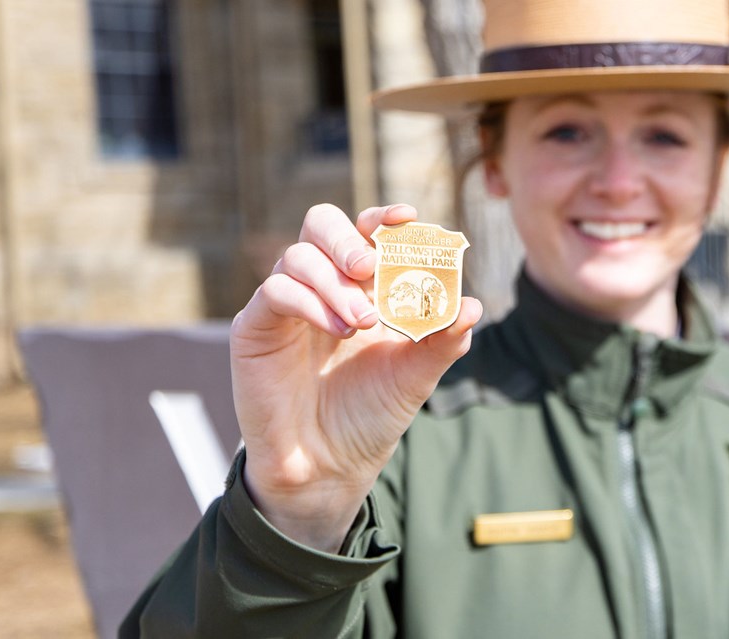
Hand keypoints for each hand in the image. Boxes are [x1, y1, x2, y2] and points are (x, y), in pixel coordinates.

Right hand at [230, 203, 481, 550]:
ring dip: (335, 281)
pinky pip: (274, 292)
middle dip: (349, 237)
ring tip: (362, 320)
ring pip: (297, 255)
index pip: (365, 232)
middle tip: (370, 266)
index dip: (382, 217)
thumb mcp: (416, 376)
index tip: (409, 217)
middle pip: (321, 224)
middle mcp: (320, 286)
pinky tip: (337, 329)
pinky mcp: (255, 329)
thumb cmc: (370, 414)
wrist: (330, 467)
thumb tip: (473, 306)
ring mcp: (285, 305)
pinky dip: (308, 300)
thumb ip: (443, 340)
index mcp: (360, 287)